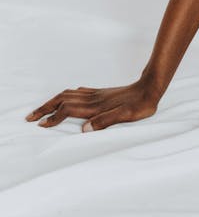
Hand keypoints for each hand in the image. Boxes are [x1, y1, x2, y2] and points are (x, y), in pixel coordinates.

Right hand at [24, 78, 159, 132]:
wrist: (151, 87)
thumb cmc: (141, 104)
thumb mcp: (126, 116)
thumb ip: (106, 121)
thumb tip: (85, 130)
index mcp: (96, 106)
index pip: (67, 110)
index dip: (53, 118)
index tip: (40, 126)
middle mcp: (93, 99)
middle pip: (62, 100)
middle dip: (45, 108)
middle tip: (30, 117)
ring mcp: (97, 94)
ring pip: (68, 94)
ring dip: (52, 101)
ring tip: (42, 109)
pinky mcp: (102, 93)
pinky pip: (79, 92)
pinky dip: (67, 96)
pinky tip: (69, 97)